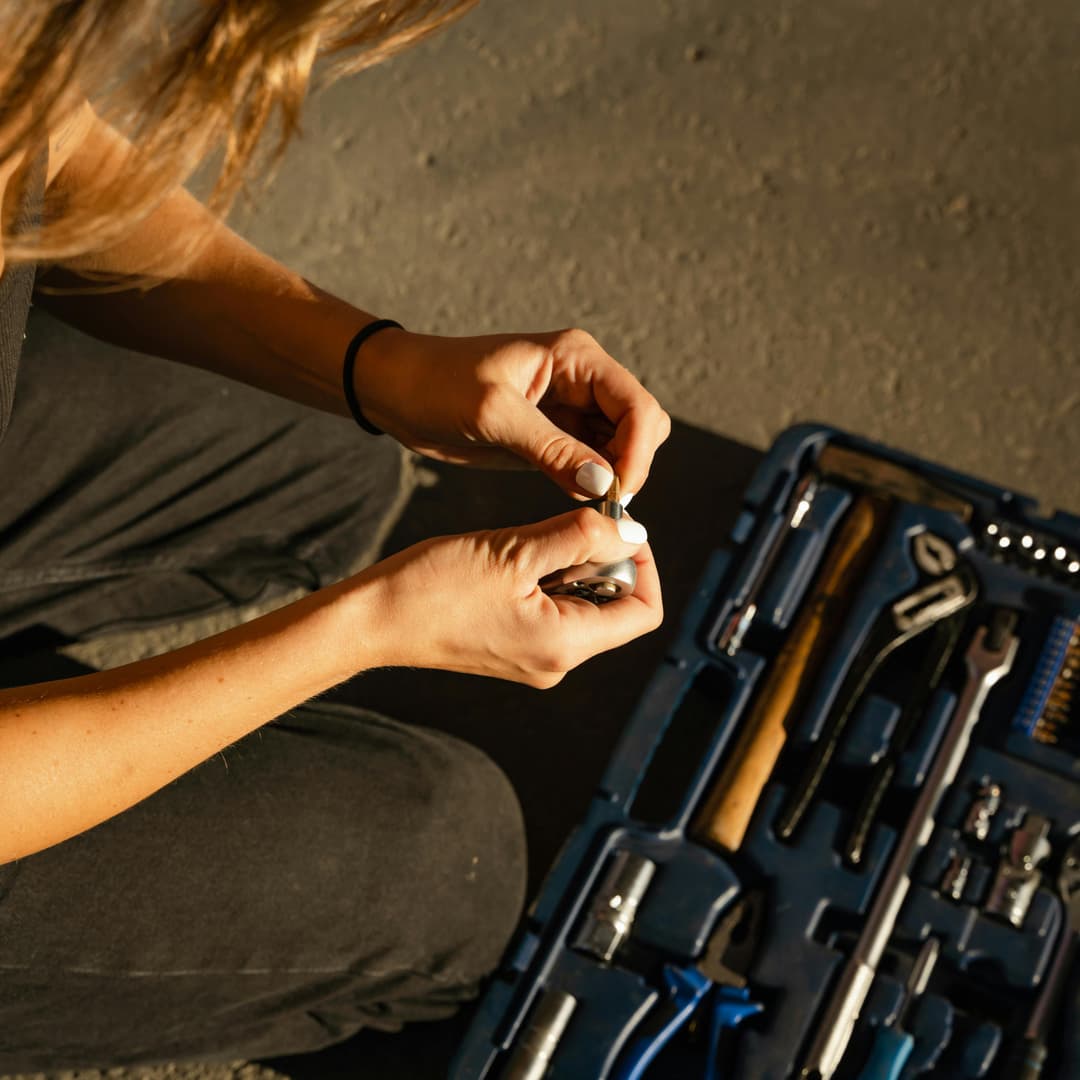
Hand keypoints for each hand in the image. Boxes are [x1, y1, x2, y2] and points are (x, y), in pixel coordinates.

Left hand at [353, 327, 671, 500]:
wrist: (396, 392)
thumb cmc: (436, 385)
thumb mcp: (492, 415)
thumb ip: (552, 449)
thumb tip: (604, 483)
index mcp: (577, 358)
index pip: (637, 406)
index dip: (637, 453)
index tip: (618, 494)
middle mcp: (583, 380)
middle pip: (641, 426)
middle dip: (631, 465)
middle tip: (604, 503)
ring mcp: (571, 409)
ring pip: (622, 447)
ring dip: (613, 477)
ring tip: (589, 503)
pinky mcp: (555, 436)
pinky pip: (593, 462)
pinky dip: (592, 484)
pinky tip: (576, 498)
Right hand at [360, 508, 662, 687]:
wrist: (373, 619)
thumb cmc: (434, 587)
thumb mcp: (516, 550)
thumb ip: (581, 536)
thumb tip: (631, 529)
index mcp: (565, 645)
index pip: (644, 611)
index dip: (643, 563)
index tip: (616, 526)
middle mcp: (557, 662)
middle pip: (615, 606)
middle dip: (601, 558)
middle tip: (564, 527)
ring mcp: (534, 657)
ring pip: (582, 603)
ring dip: (569, 565)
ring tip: (525, 545)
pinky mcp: (513, 647)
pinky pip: (552, 609)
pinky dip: (546, 577)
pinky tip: (512, 559)